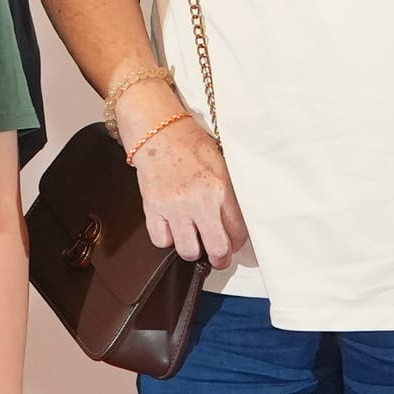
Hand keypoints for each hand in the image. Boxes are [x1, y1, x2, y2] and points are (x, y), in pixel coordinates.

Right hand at [125, 106, 245, 268]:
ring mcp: (174, 207)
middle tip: (218, 257)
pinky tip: (173, 228)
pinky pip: (161, 241)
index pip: (238, 232)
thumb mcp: (223, 166)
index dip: (237, 243)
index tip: (233, 243)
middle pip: (217, 249)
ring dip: (193, 249)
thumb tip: (240, 224)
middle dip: (220, 259)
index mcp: (221, 188)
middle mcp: (199, 200)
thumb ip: (231, 195)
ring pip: (188, 250)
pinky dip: (167, 239)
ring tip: (193, 239)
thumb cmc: (192, 148)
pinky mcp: (153, 208)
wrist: (160, 135)